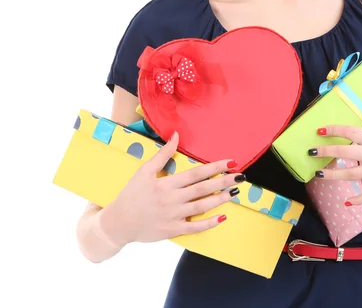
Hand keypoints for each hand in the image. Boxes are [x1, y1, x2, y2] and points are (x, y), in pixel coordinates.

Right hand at [100, 131, 243, 245]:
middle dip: (223, 182)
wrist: (118, 223)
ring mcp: (173, 216)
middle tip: (240, 176)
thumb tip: (176, 135)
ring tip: (234, 192)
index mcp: (166, 184)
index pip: (196, 173)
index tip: (230, 162)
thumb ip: (162, 154)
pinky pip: (195, 228)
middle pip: (203, 189)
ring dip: (220, 200)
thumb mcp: (144, 171)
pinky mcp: (172, 230)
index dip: (215, 167)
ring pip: (202, 207)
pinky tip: (222, 217)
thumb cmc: (131, 194)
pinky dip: (209, 223)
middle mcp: (172, 199)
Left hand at [310, 89, 361, 204]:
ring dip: (333, 175)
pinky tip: (348, 201)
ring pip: (350, 176)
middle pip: (343, 154)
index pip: (348, 132)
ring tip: (319, 175)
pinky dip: (358, 200)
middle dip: (325, 153)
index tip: (320, 130)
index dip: (332, 130)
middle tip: (311, 152)